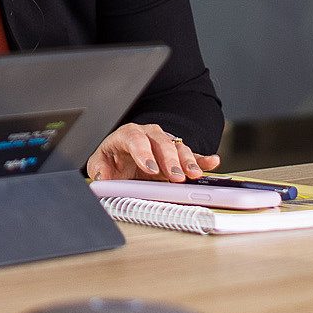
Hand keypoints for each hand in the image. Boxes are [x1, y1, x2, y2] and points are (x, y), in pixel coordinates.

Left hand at [85, 122, 220, 181]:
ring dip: (187, 161)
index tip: (150, 169)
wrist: (121, 161)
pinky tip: (212, 162)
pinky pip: (191, 155)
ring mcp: (164, 144)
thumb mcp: (100, 165)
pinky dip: (202, 159)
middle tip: (176, 177)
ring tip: (193, 175)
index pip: (135, 138)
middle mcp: (147, 135)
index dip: (143, 153)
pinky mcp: (176, 155)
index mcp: (126, 135)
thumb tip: (102, 177)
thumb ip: (100, 171)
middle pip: (161, 142)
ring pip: (178, 147)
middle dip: (170, 160)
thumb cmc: (112, 161)